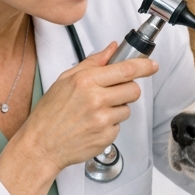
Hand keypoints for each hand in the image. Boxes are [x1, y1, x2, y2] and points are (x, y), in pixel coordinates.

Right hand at [0, 43, 157, 194]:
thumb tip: (112, 49)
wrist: (41, 145)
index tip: (152, 65)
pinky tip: (92, 125)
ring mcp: (103, 120)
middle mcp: (96, 100)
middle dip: (127, 90)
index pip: (126, 70)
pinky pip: (119, 126)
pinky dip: (109, 125)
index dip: (144, 66)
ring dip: (116, 109)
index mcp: (86, 81)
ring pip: (127, 109)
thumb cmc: (49, 114)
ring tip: (94, 112)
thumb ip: (92, 63)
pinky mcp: (106, 137)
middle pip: (133, 90)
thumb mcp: (65, 80)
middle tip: (111, 93)